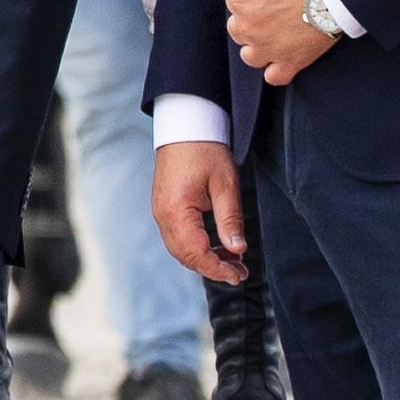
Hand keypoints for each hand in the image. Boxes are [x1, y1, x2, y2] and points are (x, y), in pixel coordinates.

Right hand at [152, 140, 247, 284]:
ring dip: (204, 258)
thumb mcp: (225, 183)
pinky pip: (177, 237)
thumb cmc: (205, 148)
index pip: (196, 254)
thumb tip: (238, 250)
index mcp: (176, 210)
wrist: (185, 124)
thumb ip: (230, 220)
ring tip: (232, 258)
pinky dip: (196, 246)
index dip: (218, 269)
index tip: (239, 275)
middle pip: (185, 256)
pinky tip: (216, 244)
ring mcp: (160, 210)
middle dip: (213, 268)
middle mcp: (162, 214)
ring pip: (180, 249)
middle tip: (240, 271)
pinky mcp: (163, 206)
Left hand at [221, 0, 337, 85]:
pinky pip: (274, 76)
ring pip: (250, 55)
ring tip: (275, 34)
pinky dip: (275, 70)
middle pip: (237, 27)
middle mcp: (248, 27)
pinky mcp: (289, 62)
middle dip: (249, 18)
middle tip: (273, 8)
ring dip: (256, 46)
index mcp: (240, 0)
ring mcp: (268, 48)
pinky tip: (282, 58)